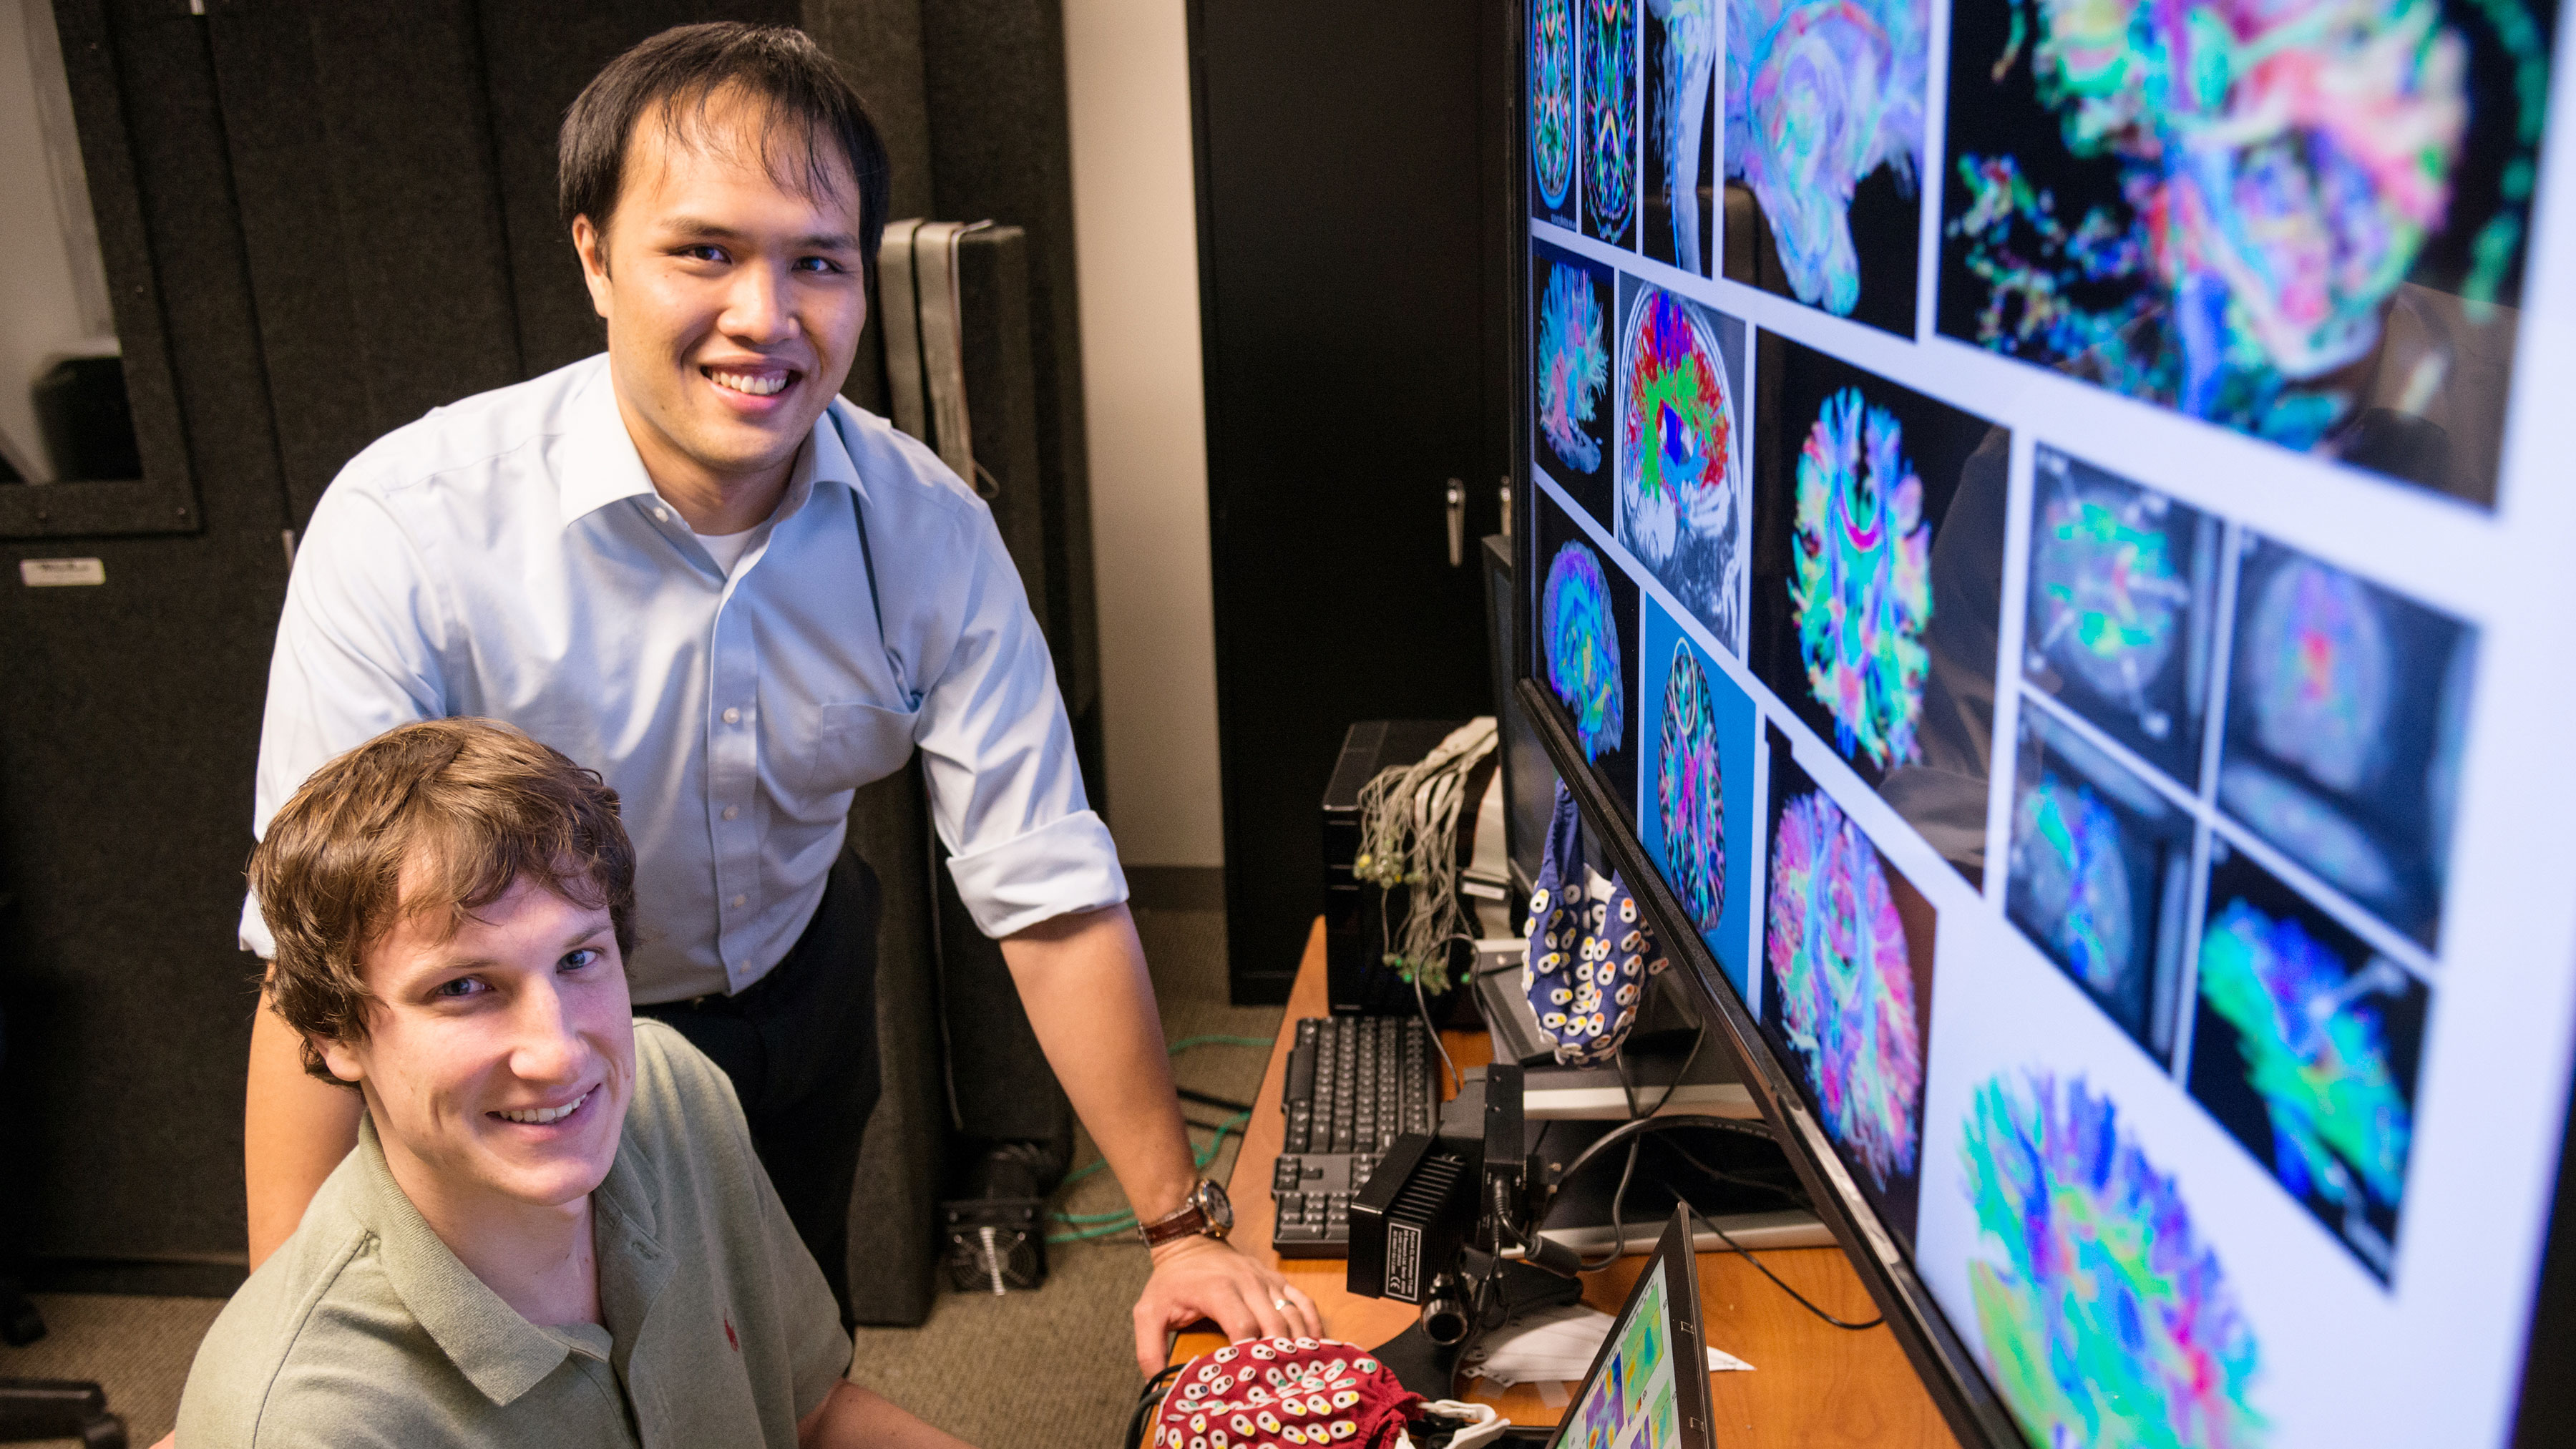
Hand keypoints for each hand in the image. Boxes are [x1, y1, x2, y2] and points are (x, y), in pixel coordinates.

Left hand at [1129, 1235, 1323, 1375]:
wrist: (1188, 1243)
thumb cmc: (1171, 1281)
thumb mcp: (1148, 1312)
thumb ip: (1149, 1349)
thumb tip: (1161, 1386)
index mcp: (1217, 1290)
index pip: (1243, 1324)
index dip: (1250, 1353)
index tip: (1251, 1379)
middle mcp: (1247, 1283)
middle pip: (1274, 1323)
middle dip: (1279, 1355)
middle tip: (1279, 1385)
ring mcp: (1265, 1281)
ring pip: (1293, 1314)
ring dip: (1298, 1344)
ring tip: (1299, 1373)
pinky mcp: (1276, 1280)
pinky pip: (1302, 1301)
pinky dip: (1311, 1323)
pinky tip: (1314, 1346)